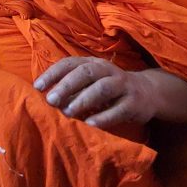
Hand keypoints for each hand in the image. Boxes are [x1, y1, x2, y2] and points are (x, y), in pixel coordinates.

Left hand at [33, 57, 157, 128]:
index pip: (70, 63)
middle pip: (86, 73)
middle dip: (66, 85)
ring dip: (83, 99)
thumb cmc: (110, 88)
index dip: (53, 73)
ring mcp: (123, 85)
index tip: (37, 86)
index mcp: (93, 63)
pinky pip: (118, 109)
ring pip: (102, 88)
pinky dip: (104, 116)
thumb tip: (47, 98)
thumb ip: (71, 88)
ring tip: (67, 112)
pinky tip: (90, 123)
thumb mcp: (91, 82)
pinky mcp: (134, 103)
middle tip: (51, 100)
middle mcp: (108, 71)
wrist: (148, 92)